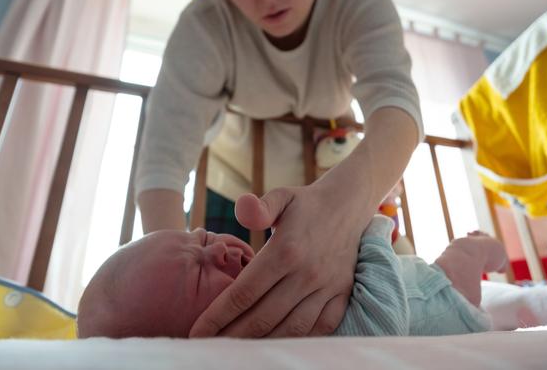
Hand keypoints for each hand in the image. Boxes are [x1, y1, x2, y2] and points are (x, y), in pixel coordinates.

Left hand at [188, 184, 367, 337]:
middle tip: (211, 347)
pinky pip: (320, 328)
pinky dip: (298, 340)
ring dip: (262, 345)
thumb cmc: (305, 204)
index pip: (244, 293)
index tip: (198, 333)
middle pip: (262, 318)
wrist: (348, 205)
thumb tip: (241, 210)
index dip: (218, 317)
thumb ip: (259, 206)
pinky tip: (278, 344)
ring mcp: (326, 287)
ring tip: (239, 352)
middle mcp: (306, 273)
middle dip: (232, 337)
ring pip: (290, 329)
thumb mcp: (281, 196)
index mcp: (285, 251)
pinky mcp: (342, 295)